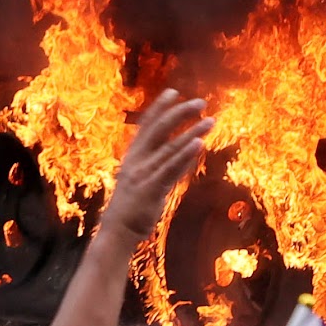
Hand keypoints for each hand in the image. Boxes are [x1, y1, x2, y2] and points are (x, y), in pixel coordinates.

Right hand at [99, 90, 212, 240]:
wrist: (116, 232)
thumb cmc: (129, 208)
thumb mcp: (138, 181)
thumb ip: (155, 166)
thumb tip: (178, 157)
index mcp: (132, 157)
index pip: (146, 126)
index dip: (159, 108)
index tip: (173, 92)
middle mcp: (136, 161)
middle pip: (159, 130)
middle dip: (180, 113)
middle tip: (200, 102)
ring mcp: (143, 174)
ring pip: (170, 147)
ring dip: (192, 132)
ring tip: (210, 120)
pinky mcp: (152, 189)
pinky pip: (171, 168)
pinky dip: (185, 154)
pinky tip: (199, 143)